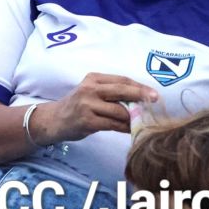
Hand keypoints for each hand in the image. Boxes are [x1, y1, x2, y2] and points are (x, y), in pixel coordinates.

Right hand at [36, 74, 158, 144]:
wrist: (53, 121)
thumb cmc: (78, 106)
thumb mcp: (92, 92)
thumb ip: (111, 92)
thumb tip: (141, 99)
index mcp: (93, 79)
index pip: (122, 80)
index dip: (140, 86)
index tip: (154, 93)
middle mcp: (89, 89)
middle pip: (122, 91)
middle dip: (141, 96)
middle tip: (155, 101)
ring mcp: (87, 106)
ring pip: (119, 111)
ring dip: (133, 117)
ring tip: (141, 120)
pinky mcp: (86, 122)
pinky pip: (112, 125)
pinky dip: (124, 128)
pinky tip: (130, 130)